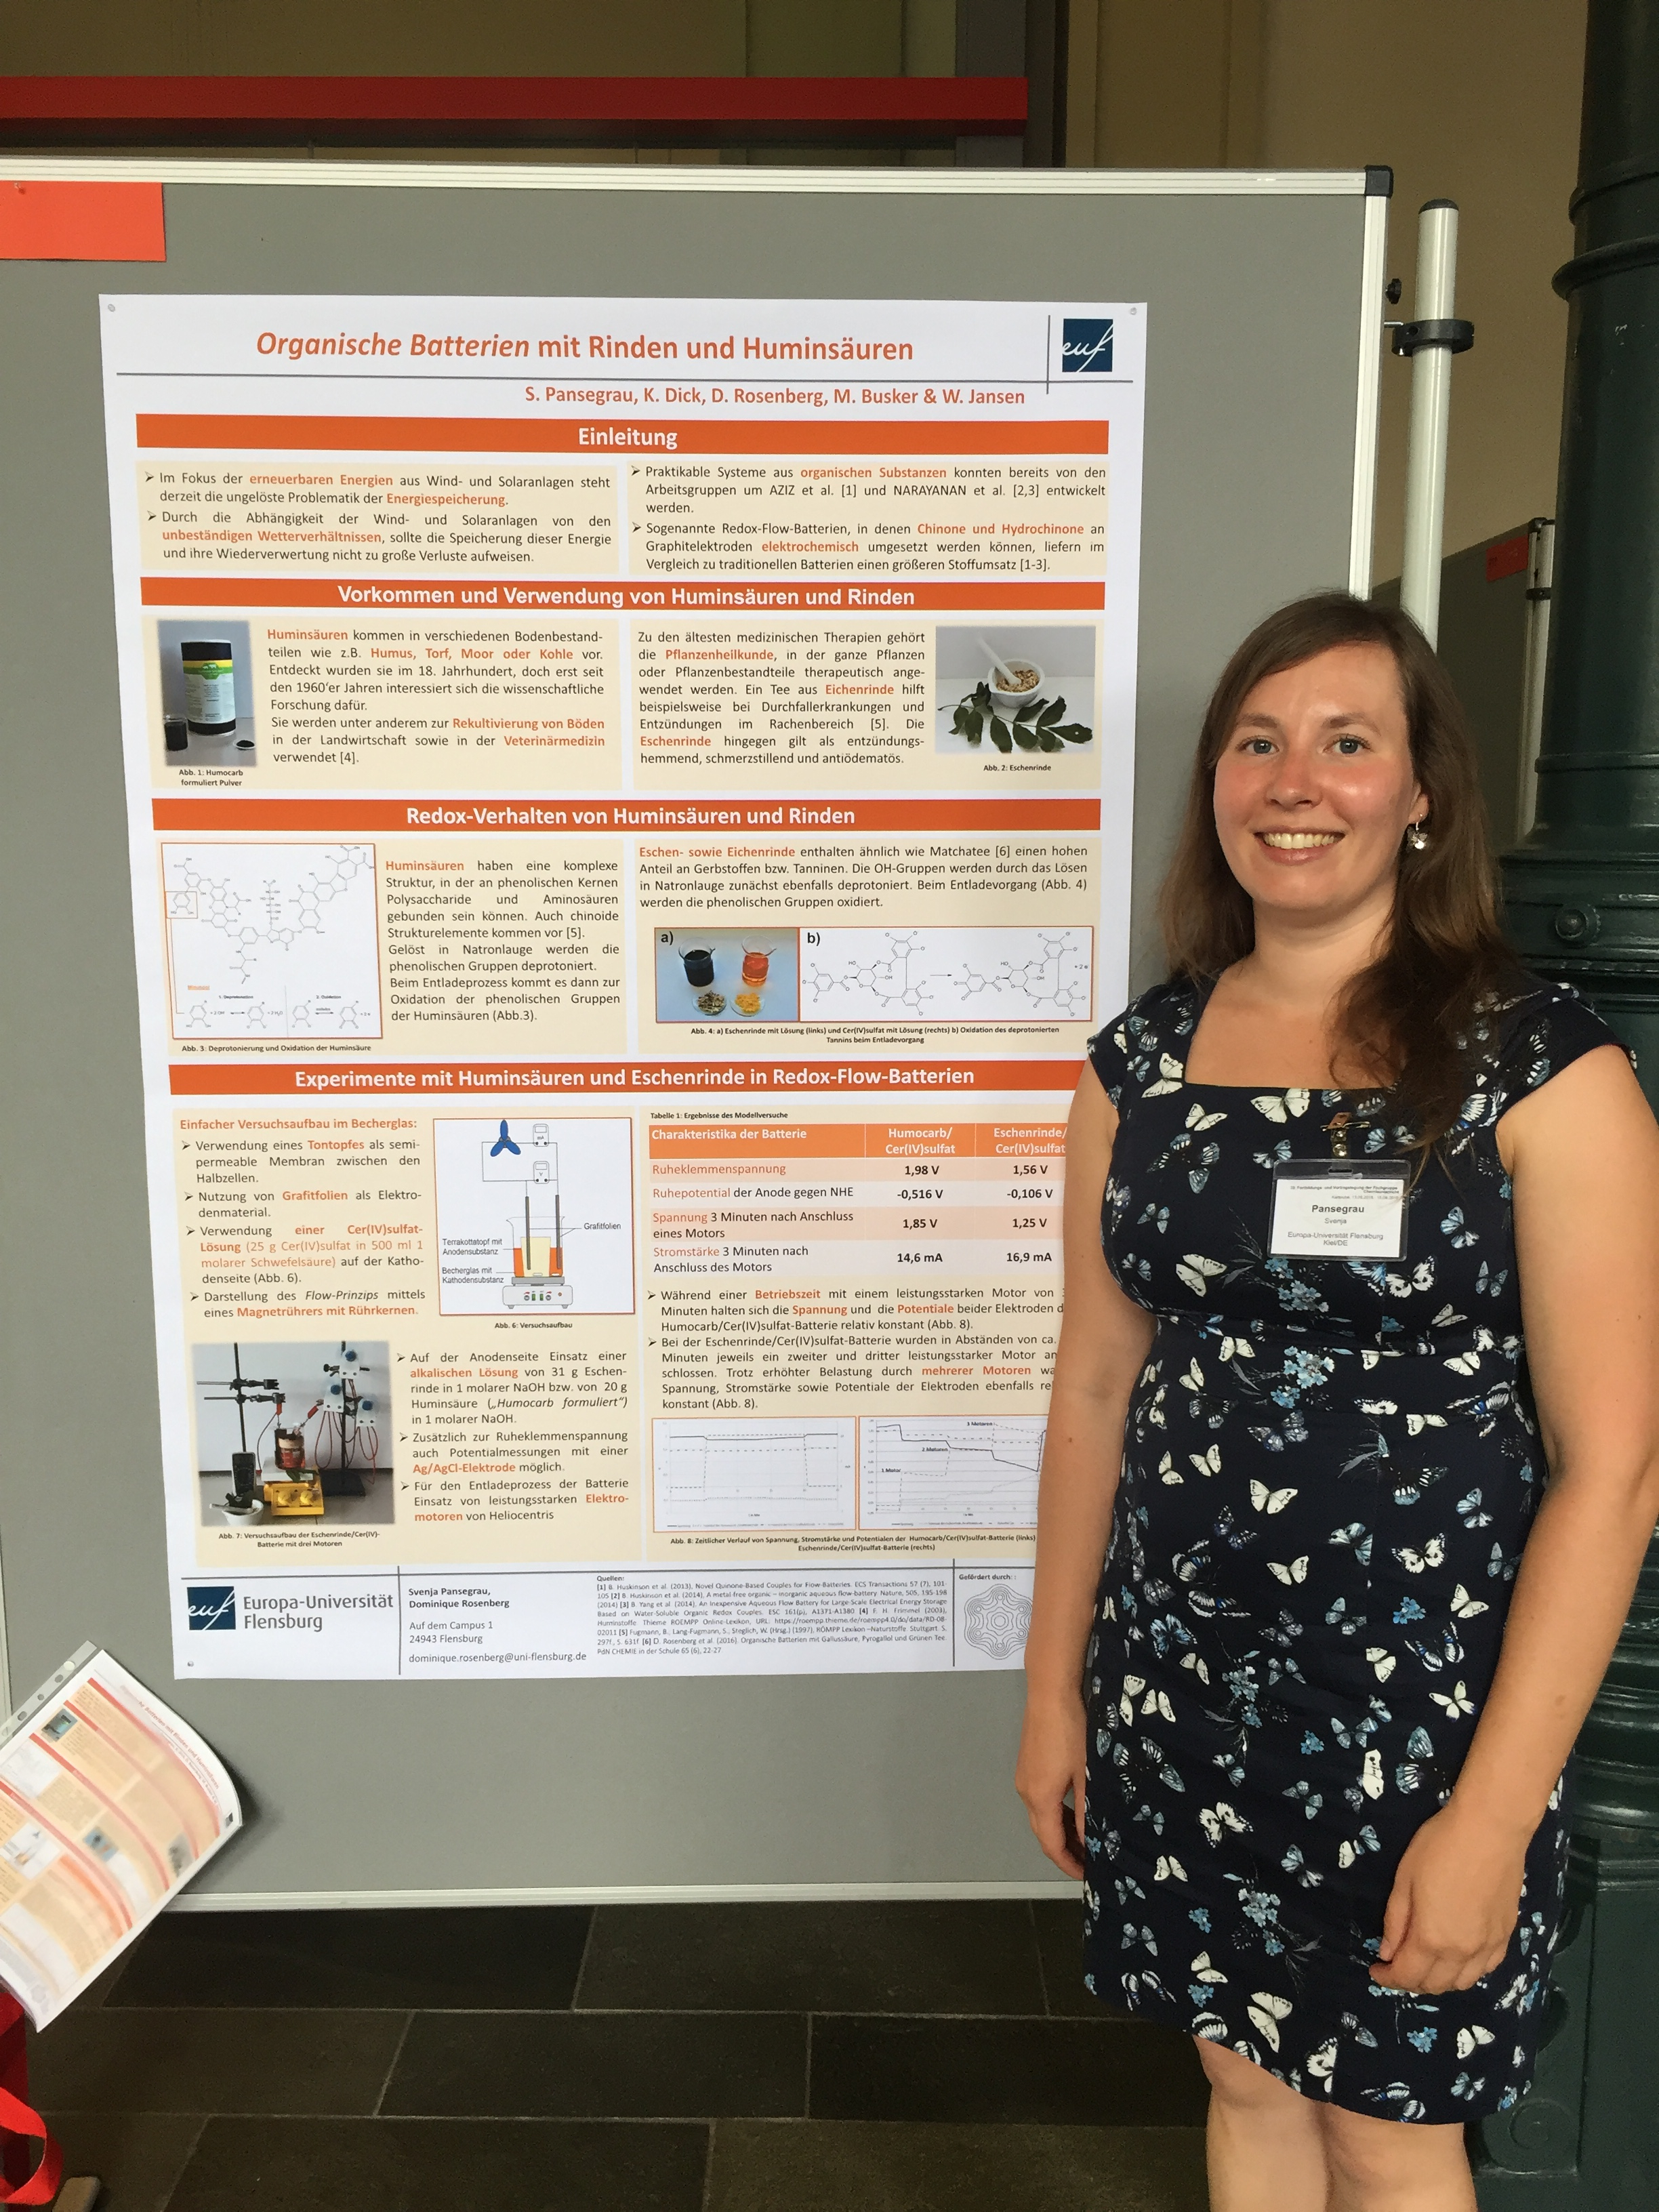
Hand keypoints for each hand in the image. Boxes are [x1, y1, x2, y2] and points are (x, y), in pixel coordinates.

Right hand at [1016, 1690, 1087, 1877]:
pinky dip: (1055, 1813)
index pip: (1051, 1843)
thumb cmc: (1071, 1732)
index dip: (1067, 1863)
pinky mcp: (1027, 1765)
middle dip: (1064, 1851)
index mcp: (1040, 1798)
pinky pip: (1039, 1800)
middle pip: (1042, 1833)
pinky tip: (1072, 1811)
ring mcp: (1023, 1778)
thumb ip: (1087, 1811)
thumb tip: (1091, 1842)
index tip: (1086, 1875)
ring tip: (1085, 1839)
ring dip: (1060, 1831)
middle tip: (1089, 1861)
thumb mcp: (1085, 1774)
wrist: (1049, 1694)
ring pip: (1040, 1816)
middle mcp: (1026, 1792)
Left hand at [1370, 1801, 1529, 1994]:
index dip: (1387, 1978)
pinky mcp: (1506, 1935)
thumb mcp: (1404, 1879)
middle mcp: (1462, 1953)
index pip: (1407, 1976)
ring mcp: (1488, 1946)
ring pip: (1462, 1983)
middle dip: (1411, 1981)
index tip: (1376, 1969)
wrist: (1491, 1829)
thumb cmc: (1440, 1847)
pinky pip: (1486, 1969)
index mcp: (1432, 1939)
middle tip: (1397, 1964)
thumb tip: (1387, 1953)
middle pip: (1434, 1985)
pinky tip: (1458, 1957)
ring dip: (1439, 1981)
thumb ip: (1395, 1921)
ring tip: (1425, 1963)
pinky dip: (1467, 1972)